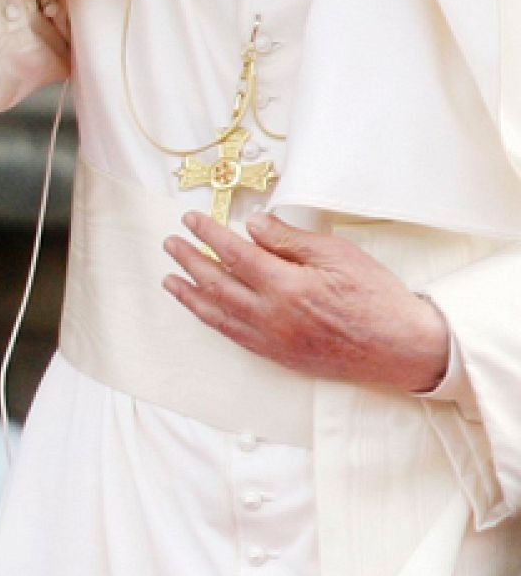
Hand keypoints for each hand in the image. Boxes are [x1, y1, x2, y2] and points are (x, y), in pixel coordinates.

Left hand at [162, 211, 450, 392]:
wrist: (404, 348)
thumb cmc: (376, 296)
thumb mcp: (337, 254)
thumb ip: (289, 240)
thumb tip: (251, 224)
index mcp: (287, 287)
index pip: (234, 254)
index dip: (208, 234)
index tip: (190, 218)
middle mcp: (272, 318)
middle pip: (216, 285)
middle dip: (189, 261)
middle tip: (170, 244)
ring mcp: (273, 342)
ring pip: (218, 316)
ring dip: (191, 296)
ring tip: (171, 280)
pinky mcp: (280, 358)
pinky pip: (235, 337)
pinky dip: (214, 320)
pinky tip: (204, 310)